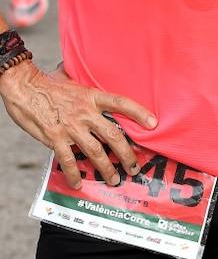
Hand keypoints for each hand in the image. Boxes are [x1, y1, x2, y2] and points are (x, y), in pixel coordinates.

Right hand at [0, 60, 155, 187]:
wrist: (23, 87)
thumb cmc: (47, 82)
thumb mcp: (74, 79)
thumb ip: (87, 85)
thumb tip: (94, 76)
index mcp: (92, 96)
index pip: (122, 103)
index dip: (139, 113)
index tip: (153, 124)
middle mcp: (85, 112)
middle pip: (113, 134)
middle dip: (126, 154)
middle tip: (134, 167)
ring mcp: (71, 126)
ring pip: (95, 151)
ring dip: (106, 168)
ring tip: (114, 179)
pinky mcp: (55, 138)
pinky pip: (69, 159)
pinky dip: (74, 174)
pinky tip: (79, 183)